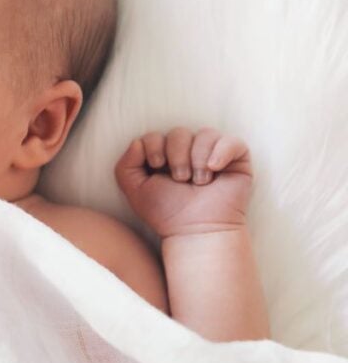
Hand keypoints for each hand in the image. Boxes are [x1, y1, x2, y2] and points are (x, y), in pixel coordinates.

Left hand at [114, 127, 252, 238]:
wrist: (195, 231)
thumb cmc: (166, 213)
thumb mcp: (135, 190)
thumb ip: (125, 165)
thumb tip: (138, 142)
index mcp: (165, 156)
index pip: (156, 134)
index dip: (154, 146)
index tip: (157, 165)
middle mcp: (189, 152)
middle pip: (179, 132)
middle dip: (176, 155)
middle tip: (180, 179)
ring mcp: (213, 155)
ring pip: (205, 134)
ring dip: (197, 158)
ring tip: (198, 182)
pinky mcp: (237, 161)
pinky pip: (232, 142)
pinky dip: (221, 151)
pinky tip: (214, 168)